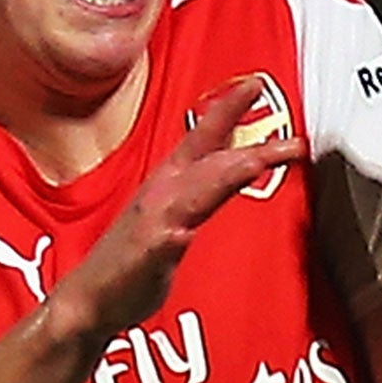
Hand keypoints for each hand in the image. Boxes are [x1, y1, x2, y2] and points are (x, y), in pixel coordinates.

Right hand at [59, 75, 307, 338]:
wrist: (90, 299)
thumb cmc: (133, 260)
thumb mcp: (175, 215)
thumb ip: (203, 191)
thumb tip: (234, 168)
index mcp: (170, 183)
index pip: (203, 137)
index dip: (229, 109)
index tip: (256, 84)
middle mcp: (162, 195)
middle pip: (212, 162)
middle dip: (251, 147)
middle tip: (291, 139)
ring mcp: (153, 225)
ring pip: (194, 195)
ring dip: (224, 177)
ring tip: (254, 164)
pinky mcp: (144, 258)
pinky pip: (160, 246)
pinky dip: (172, 237)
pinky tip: (181, 235)